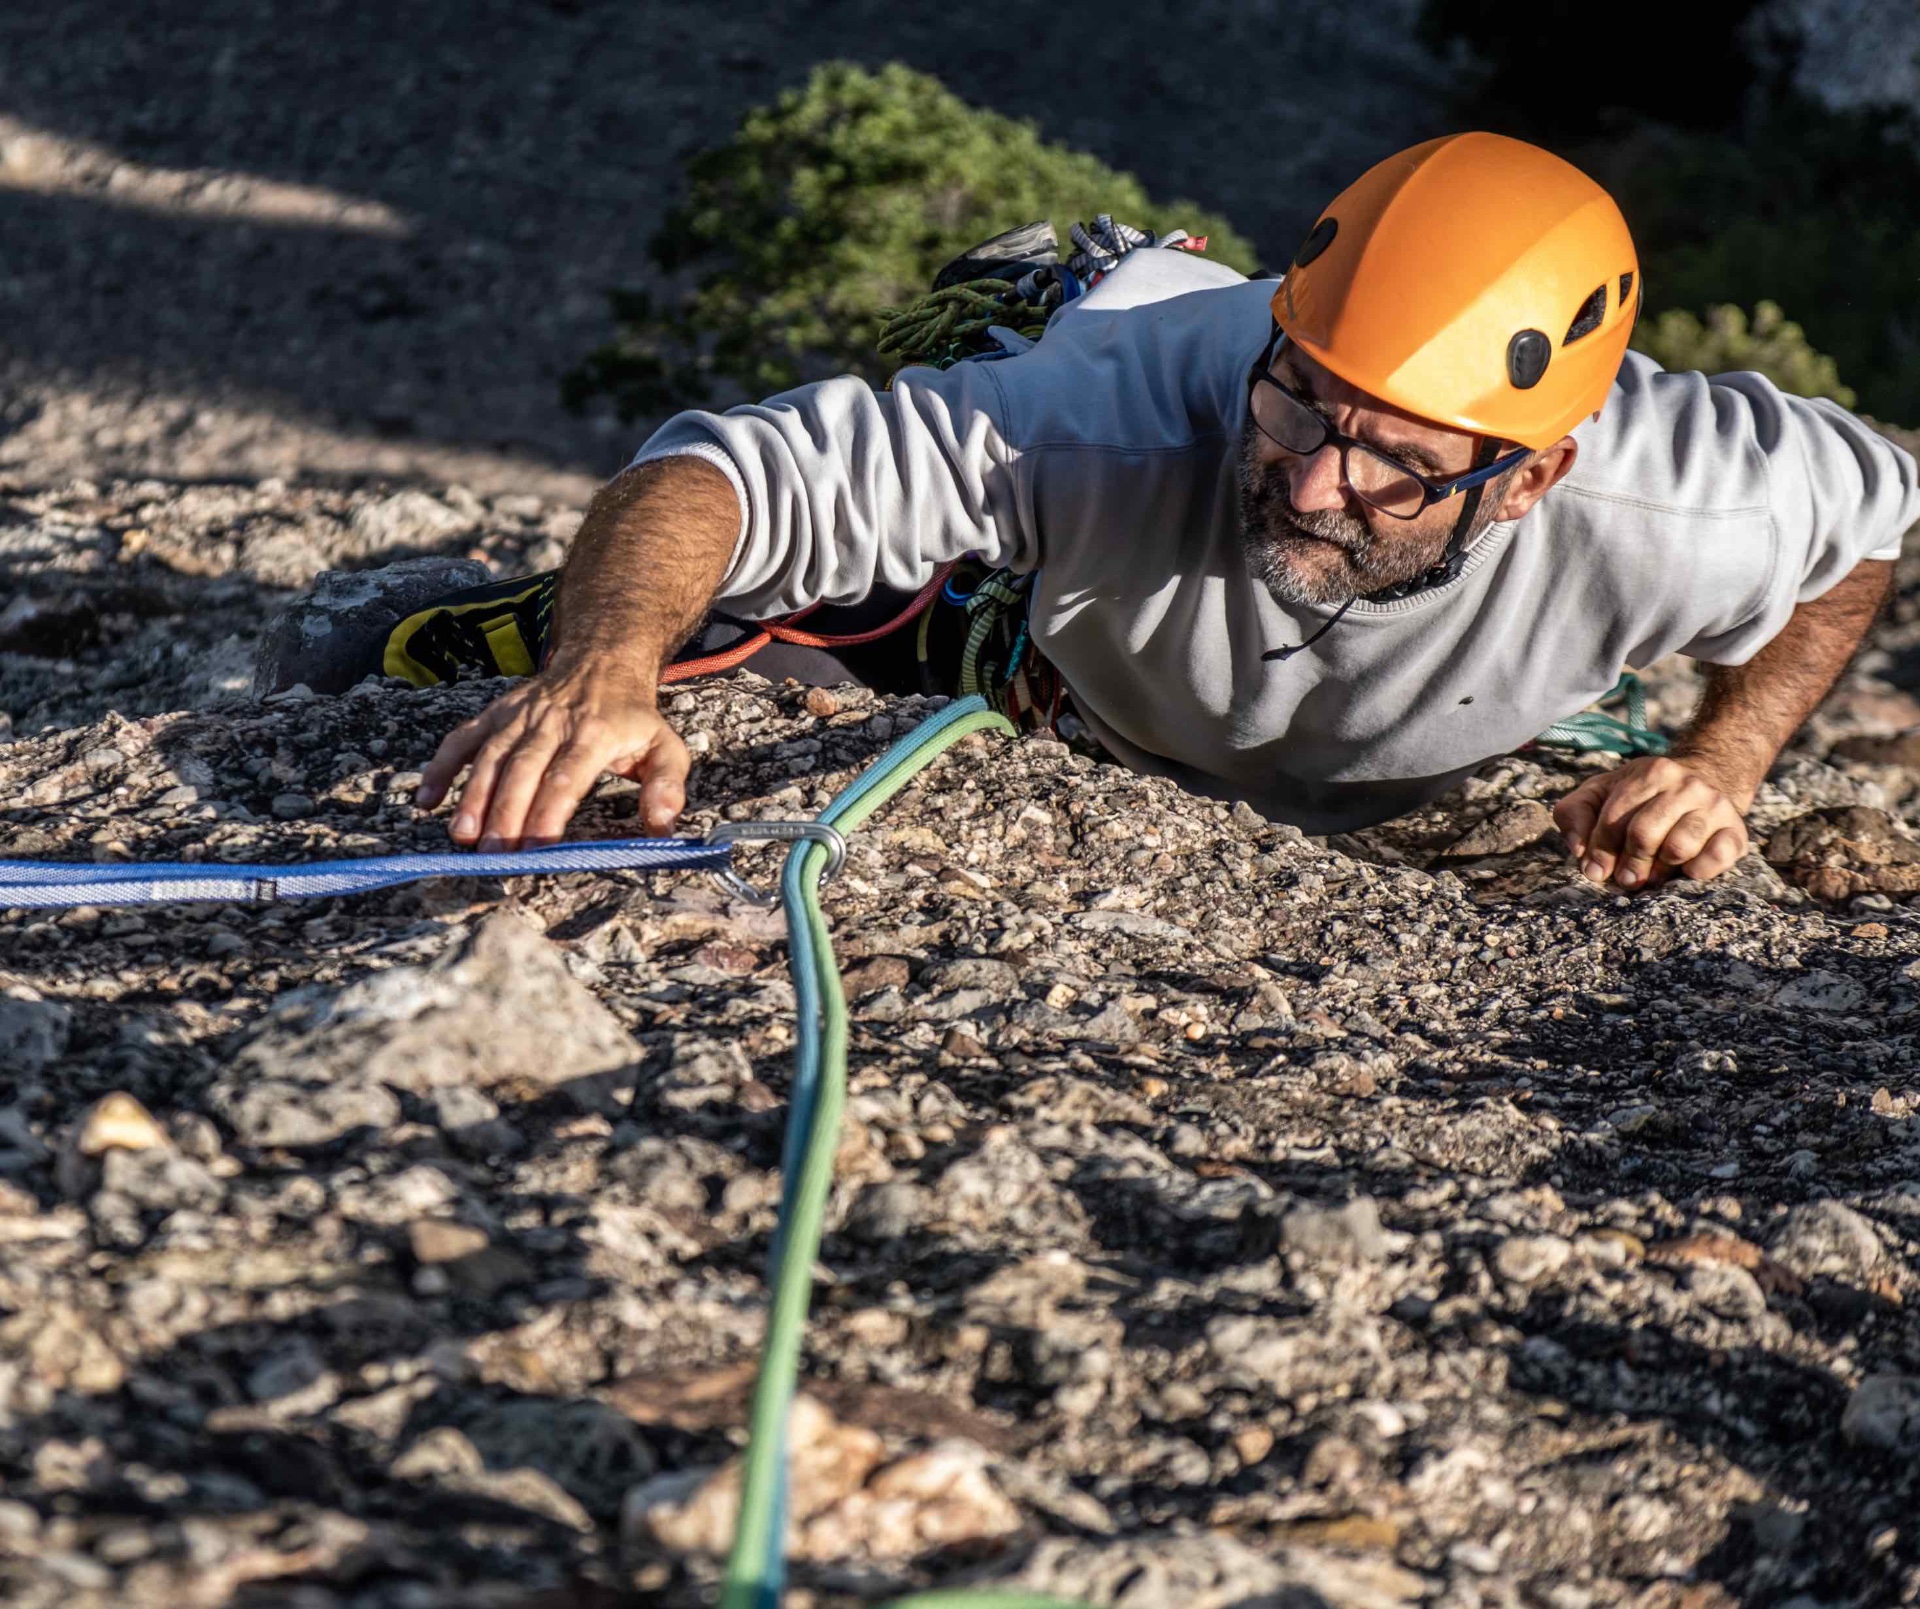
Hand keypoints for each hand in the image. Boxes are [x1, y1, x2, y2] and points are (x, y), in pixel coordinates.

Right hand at [415, 663, 689, 848]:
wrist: (602, 660)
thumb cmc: (633, 717)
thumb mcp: (666, 746)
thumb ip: (667, 787)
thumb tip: (662, 828)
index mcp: (596, 733)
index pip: (567, 776)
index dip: (549, 811)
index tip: (537, 848)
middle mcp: (552, 722)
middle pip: (523, 770)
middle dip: (506, 812)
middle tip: (493, 853)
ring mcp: (519, 716)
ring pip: (491, 756)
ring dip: (473, 796)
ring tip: (462, 836)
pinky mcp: (496, 713)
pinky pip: (463, 738)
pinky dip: (441, 767)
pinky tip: (426, 800)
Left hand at [1552, 755, 1751, 888]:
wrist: (1706, 781)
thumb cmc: (1641, 796)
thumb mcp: (1601, 793)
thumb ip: (1575, 813)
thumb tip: (1579, 852)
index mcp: (1651, 773)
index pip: (1615, 818)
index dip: (1600, 850)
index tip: (1595, 871)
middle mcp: (1687, 785)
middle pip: (1644, 834)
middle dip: (1628, 863)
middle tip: (1625, 879)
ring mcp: (1716, 807)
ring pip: (1678, 848)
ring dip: (1660, 869)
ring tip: (1654, 873)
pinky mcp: (1736, 832)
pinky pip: (1716, 858)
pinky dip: (1697, 871)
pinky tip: (1685, 871)